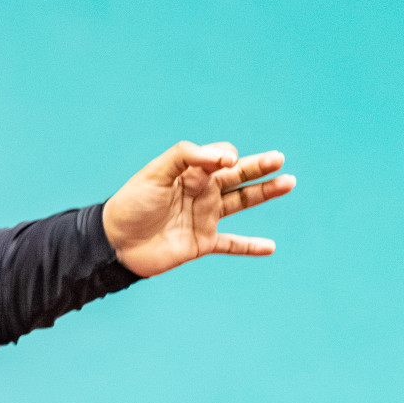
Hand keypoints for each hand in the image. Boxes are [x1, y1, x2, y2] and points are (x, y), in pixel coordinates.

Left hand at [102, 141, 295, 277]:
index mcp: (190, 173)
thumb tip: (224, 156)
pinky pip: (231, 245)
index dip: (227, 155)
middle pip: (238, 176)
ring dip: (265, 193)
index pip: (220, 157)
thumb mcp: (155, 173)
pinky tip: (270, 247)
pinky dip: (250, 246)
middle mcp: (201, 193)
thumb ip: (186, 156)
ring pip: (241, 203)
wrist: (114, 243)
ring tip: (289, 183)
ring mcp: (203, 217)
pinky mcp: (201, 243)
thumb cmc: (130, 204)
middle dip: (259, 167)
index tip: (225, 162)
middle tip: (280, 160)